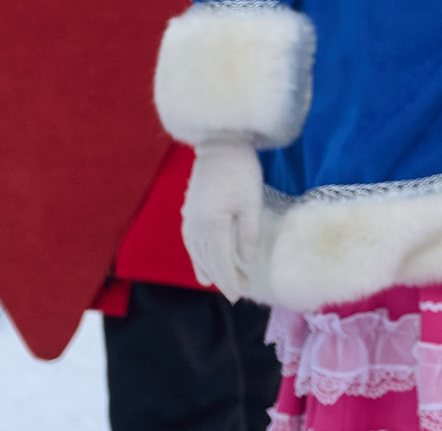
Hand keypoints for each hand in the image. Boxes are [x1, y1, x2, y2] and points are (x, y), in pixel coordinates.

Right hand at [180, 139, 264, 301]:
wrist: (219, 146)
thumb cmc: (241, 172)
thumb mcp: (251, 203)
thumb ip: (248, 234)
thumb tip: (246, 261)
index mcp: (211, 226)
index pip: (219, 261)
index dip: (229, 279)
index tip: (238, 295)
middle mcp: (195, 227)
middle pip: (207, 259)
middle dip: (222, 277)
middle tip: (237, 293)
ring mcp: (189, 220)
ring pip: (197, 253)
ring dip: (209, 269)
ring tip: (218, 283)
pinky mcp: (189, 212)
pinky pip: (191, 243)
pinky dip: (197, 256)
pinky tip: (202, 263)